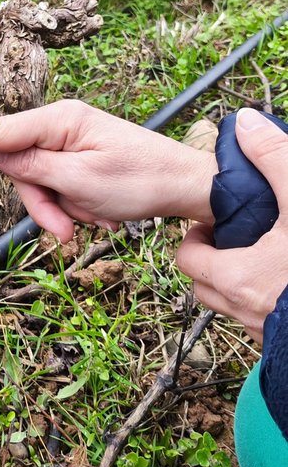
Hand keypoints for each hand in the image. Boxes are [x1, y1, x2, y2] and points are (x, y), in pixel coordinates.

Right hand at [0, 100, 214, 241]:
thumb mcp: (80, 181)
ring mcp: (69, 141)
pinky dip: (72, 206)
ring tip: (93, 221)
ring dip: (59, 210)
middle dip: (39, 203)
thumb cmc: (139, 180)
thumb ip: (31, 169)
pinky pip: (57, 187)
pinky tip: (99, 213)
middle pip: (16, 167)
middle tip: (68, 230)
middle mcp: (59, 124)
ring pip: (36, 183)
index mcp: (57, 120)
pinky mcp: (78, 158)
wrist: (186, 186)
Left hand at [177, 109, 287, 339]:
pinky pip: (262, 323)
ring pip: (233, 308)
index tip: (213, 225)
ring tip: (263, 260)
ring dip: (240, 286)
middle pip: (205, 287)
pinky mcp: (285, 343)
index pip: (188, 258)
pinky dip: (265, 305)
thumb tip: (246, 123)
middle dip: (213, 263)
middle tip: (234, 241)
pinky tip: (285, 286)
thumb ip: (274, 160)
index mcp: (236, 277)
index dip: (196, 238)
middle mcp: (244, 311)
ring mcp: (266, 332)